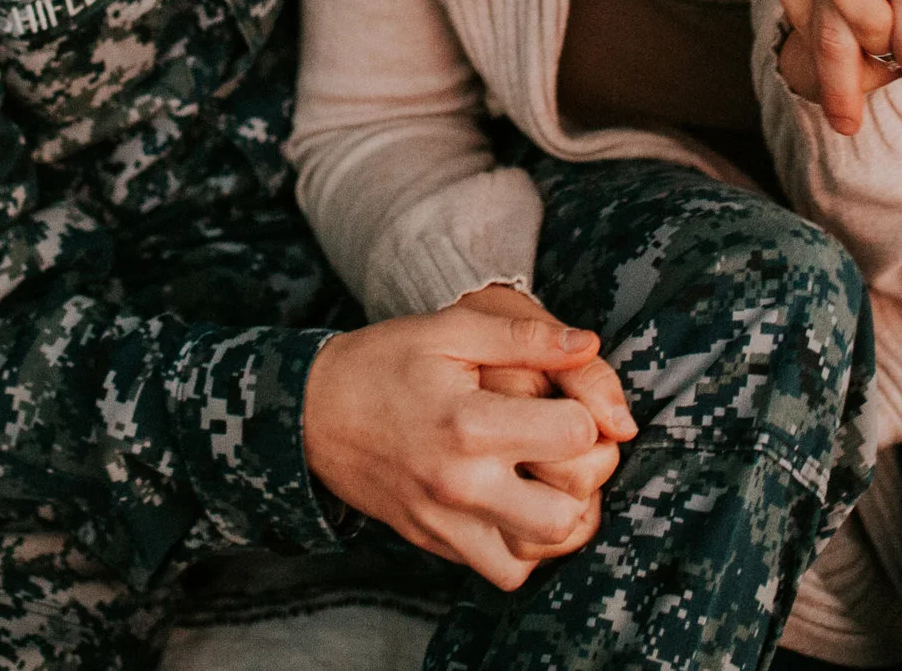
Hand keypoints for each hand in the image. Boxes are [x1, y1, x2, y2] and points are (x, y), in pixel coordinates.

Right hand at [303, 308, 633, 588]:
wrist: (311, 412)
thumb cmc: (383, 362)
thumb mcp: (450, 332)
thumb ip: (525, 338)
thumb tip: (590, 343)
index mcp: (470, 424)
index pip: (575, 436)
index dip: (586, 415)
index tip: (567, 402)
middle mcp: (461, 484)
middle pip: (566, 512)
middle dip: (583, 479)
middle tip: (567, 450)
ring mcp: (444, 521)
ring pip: (536, 555)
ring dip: (554, 520)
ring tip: (546, 480)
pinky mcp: (432, 541)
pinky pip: (499, 569)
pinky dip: (518, 545)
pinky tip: (514, 503)